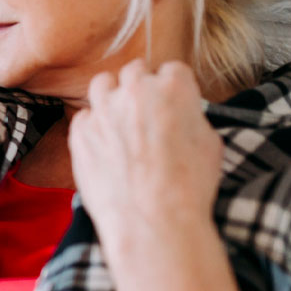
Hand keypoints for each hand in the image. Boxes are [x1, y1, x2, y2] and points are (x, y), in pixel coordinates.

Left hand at [67, 59, 223, 241]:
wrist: (153, 220)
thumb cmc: (188, 187)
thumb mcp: (210, 144)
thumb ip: (192, 117)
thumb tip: (182, 115)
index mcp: (173, 88)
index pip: (171, 70)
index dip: (173, 87)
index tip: (172, 101)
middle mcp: (135, 91)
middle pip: (135, 71)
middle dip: (142, 87)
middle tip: (146, 111)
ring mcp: (103, 110)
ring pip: (102, 84)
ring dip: (112, 96)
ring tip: (119, 118)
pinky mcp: (80, 132)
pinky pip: (84, 117)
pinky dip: (93, 126)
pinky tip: (104, 144)